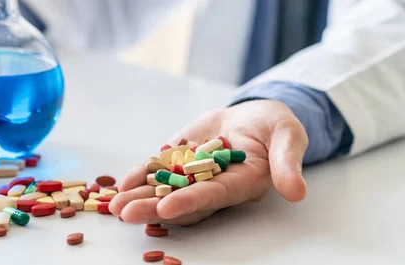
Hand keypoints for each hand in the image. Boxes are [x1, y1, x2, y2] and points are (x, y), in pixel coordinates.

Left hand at [109, 100, 308, 225]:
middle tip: (125, 212)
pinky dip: (139, 176)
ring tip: (113, 204)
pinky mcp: (180, 158)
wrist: (255, 116)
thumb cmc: (276, 126)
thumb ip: (289, 161)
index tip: (166, 208)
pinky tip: (120, 183)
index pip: (213, 196)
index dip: (190, 202)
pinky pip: (158, 170)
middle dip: (152, 207)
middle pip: (181, 199)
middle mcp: (214, 184)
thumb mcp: (289, 136)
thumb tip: (296, 191)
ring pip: (164, 188)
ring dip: (138, 196)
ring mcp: (194, 172)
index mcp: (241, 184)